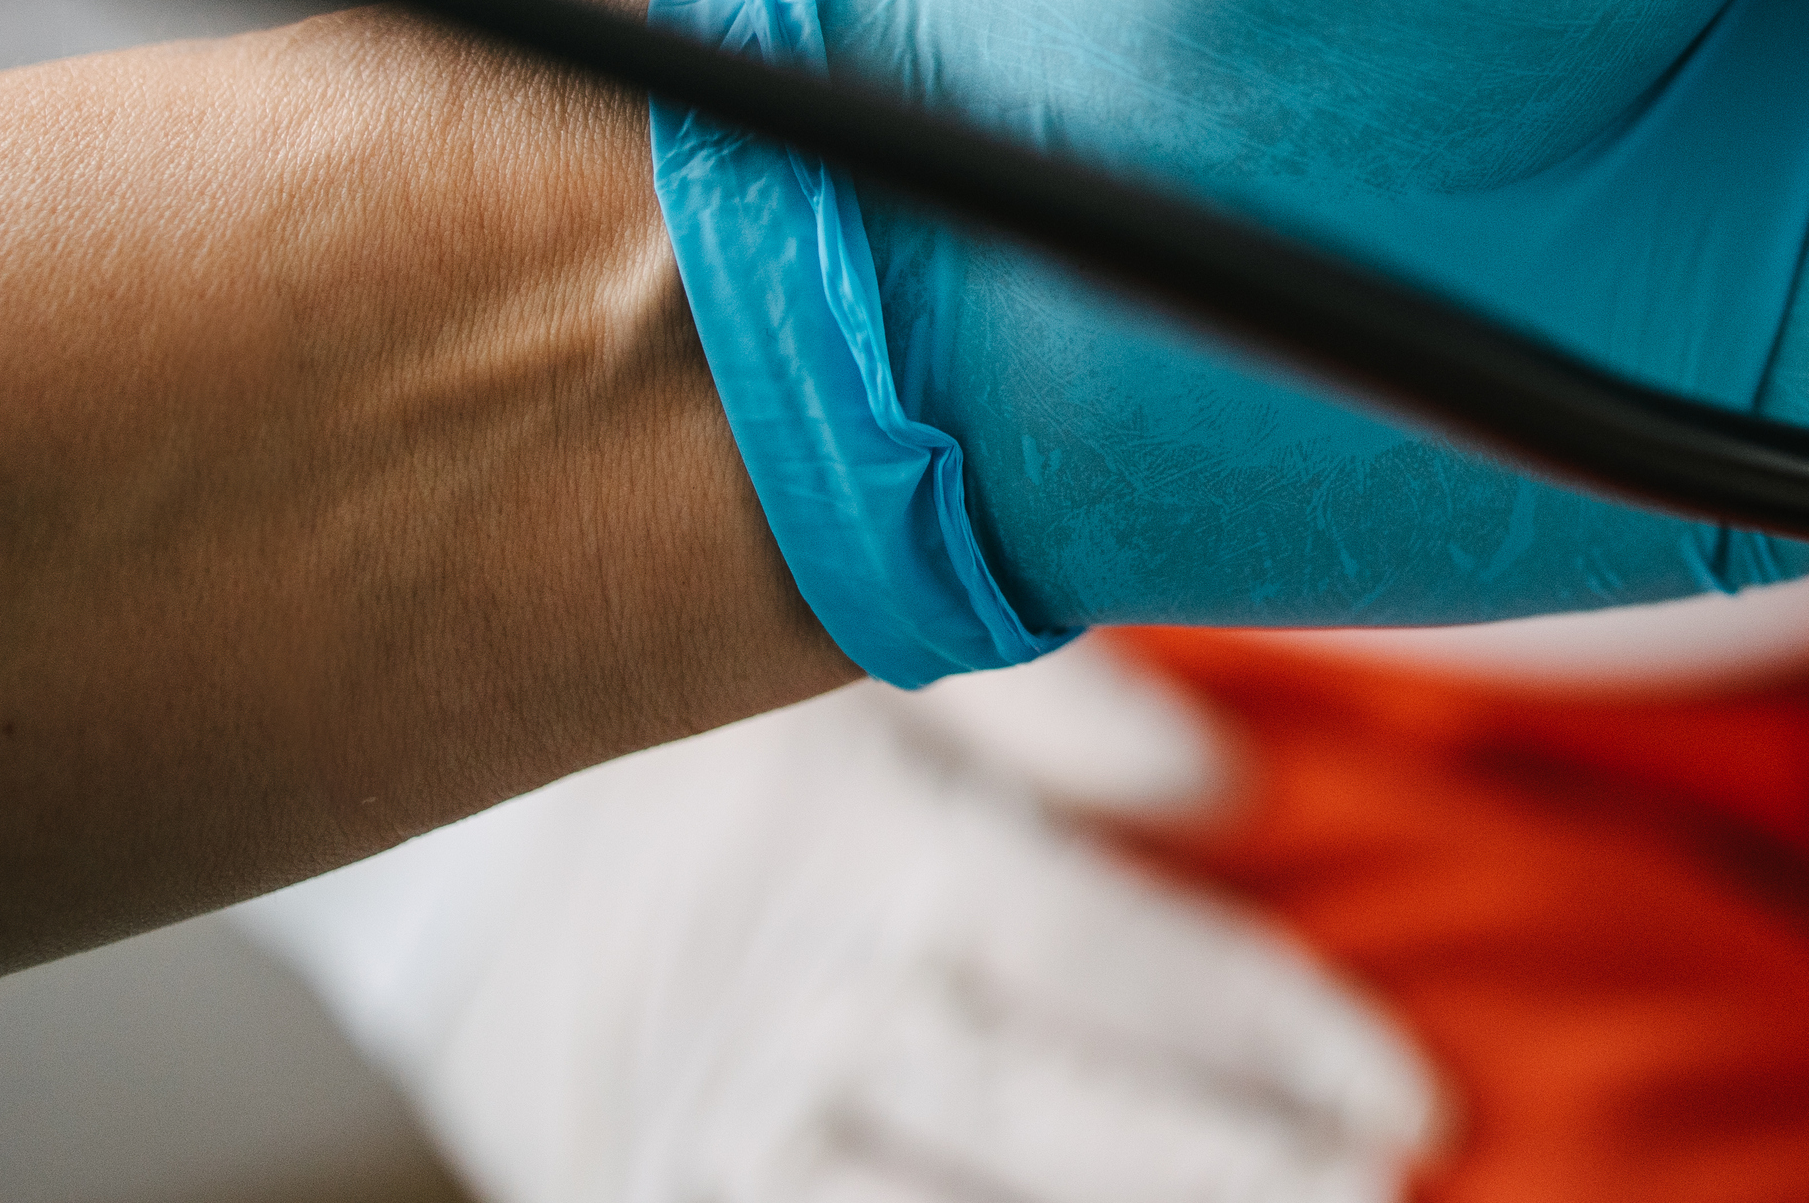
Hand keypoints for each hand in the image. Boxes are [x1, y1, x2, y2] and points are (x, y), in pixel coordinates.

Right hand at [242, 652, 1440, 1202]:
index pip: (1115, 955)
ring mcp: (709, 1132)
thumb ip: (1058, 713)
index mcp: (868, 851)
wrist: (400, 806)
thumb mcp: (862, 659)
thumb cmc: (676, 715)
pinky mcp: (623, 1200)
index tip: (1409, 1096)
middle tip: (1377, 1193)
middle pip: (1055, 1121)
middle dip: (1231, 1172)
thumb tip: (1230, 788)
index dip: (1271, 1032)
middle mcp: (799, 1005)